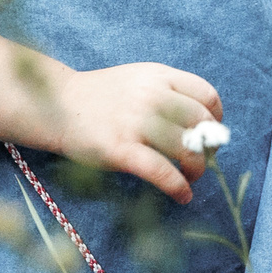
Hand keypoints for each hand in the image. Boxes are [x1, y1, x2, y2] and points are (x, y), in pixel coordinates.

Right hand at [52, 62, 222, 204]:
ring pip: (187, 149)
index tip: (210, 133)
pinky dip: (179, 188)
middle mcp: (151, 95)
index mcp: (158, 76)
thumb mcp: (137, 80)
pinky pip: (163, 173)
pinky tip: (182, 196)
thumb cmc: (100, 97)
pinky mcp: (121, 149)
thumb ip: (167, 92)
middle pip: (201, 124)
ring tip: (191, 178)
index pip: (207, 95)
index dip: (216, 118)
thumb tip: (203, 122)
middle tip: (202, 159)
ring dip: (198, 169)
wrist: (56, 105)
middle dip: (209, 147)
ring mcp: (135, 122)